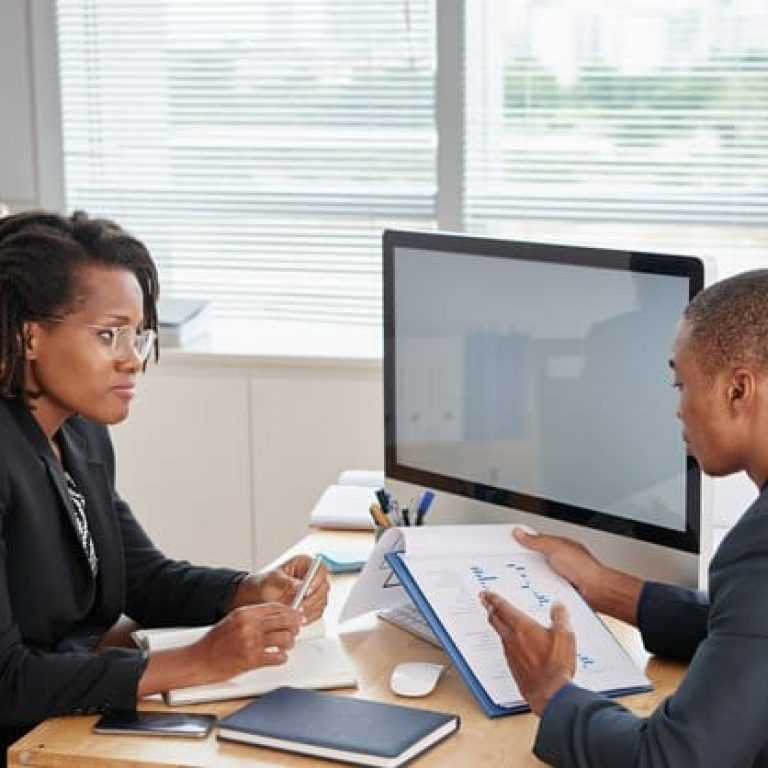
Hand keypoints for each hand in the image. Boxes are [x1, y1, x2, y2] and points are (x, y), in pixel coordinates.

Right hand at [193, 603, 301, 679]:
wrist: (199, 660)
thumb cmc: (214, 642)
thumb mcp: (233, 620)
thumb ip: (254, 616)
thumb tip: (275, 616)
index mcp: (245, 613)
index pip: (276, 607)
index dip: (290, 611)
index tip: (297, 614)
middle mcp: (249, 625)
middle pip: (283, 620)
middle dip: (295, 625)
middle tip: (297, 628)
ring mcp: (251, 642)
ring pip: (284, 638)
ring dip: (290, 642)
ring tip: (287, 644)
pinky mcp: (252, 660)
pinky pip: (277, 657)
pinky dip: (282, 657)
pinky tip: (279, 656)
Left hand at [231, 555, 329, 623]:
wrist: (256, 598)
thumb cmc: (264, 584)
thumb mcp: (272, 580)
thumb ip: (286, 582)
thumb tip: (300, 587)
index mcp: (305, 564)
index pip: (321, 569)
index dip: (317, 580)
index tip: (306, 591)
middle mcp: (312, 577)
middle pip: (324, 587)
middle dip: (312, 599)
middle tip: (298, 607)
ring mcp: (314, 592)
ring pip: (322, 601)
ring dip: (310, 609)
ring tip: (295, 615)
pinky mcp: (312, 605)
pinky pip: (317, 612)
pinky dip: (309, 617)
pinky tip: (298, 619)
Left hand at [480, 590, 574, 714]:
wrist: (550, 693)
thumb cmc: (555, 665)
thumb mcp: (565, 635)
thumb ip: (560, 617)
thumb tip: (558, 606)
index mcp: (522, 627)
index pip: (503, 607)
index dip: (493, 598)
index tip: (486, 593)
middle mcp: (512, 638)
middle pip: (495, 619)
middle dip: (489, 608)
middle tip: (484, 601)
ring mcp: (510, 653)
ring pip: (499, 633)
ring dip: (496, 623)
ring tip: (497, 618)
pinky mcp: (513, 666)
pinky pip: (505, 648)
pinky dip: (505, 640)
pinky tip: (510, 643)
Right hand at [514, 528, 643, 623]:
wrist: (598, 591)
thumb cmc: (585, 568)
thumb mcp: (556, 548)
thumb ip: (537, 541)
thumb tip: (520, 533)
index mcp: (558, 546)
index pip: (535, 541)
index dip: (522, 542)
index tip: (509, 543)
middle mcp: (558, 560)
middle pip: (534, 559)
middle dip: (525, 563)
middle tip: (515, 565)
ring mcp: (558, 575)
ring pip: (537, 575)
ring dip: (532, 578)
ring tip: (528, 579)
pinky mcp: (558, 590)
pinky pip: (542, 589)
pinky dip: (538, 590)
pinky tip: (537, 590)